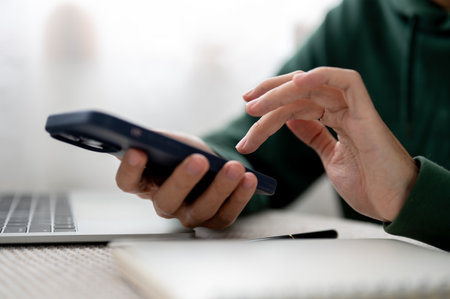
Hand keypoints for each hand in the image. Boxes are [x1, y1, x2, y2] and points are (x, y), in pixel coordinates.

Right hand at [115, 132, 256, 228]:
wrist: (209, 164)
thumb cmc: (183, 153)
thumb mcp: (172, 142)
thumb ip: (160, 141)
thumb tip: (149, 136)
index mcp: (145, 183)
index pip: (128, 183)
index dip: (130, 170)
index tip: (138, 151)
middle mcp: (164, 204)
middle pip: (167, 200)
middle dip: (183, 180)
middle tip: (198, 159)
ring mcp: (189, 215)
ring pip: (201, 210)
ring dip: (219, 188)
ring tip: (234, 167)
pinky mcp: (214, 220)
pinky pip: (226, 214)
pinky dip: (239, 197)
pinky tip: (249, 179)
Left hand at [236, 67, 417, 221]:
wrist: (395, 206)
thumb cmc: (368, 185)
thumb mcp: (330, 158)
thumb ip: (313, 135)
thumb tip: (290, 120)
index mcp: (336, 119)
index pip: (298, 101)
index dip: (272, 102)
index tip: (248, 112)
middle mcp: (343, 110)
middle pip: (300, 91)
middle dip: (269, 95)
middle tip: (246, 106)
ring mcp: (355, 111)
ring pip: (313, 88)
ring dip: (280, 93)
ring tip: (254, 108)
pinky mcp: (367, 116)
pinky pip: (347, 83)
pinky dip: (322, 77)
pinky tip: (297, 82)